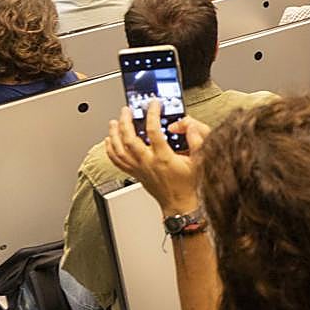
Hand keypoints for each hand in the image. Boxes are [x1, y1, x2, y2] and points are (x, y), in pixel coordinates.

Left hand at [105, 99, 209, 214]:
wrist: (181, 204)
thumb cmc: (189, 185)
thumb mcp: (200, 160)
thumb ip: (196, 140)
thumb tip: (188, 125)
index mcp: (164, 158)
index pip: (153, 131)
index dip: (152, 114)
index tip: (154, 105)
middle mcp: (148, 163)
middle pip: (129, 138)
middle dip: (126, 121)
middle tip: (127, 110)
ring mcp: (139, 169)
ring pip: (119, 150)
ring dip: (114, 134)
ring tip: (114, 122)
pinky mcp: (135, 174)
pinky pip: (117, 161)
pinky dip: (110, 149)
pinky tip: (109, 141)